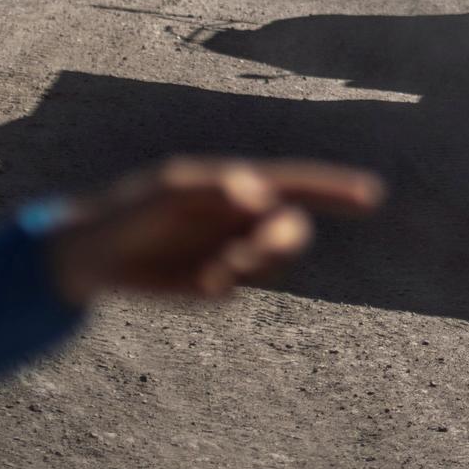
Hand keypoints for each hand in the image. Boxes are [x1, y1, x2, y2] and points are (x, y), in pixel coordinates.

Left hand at [47, 158, 383, 304]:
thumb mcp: (167, 192)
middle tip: (249, 255)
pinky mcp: (218, 282)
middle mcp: (245, 216)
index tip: (373, 195)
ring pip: (272, 262)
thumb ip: (211, 189)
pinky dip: (225, 283)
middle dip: (282, 244)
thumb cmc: (133, 209)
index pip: (299, 183)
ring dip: (254, 266)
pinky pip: (240, 285)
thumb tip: (259, 191)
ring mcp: (234, 249)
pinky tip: (194, 281)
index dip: (337, 188)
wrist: (94, 254)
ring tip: (214, 272)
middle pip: (293, 229)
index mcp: (241, 185)